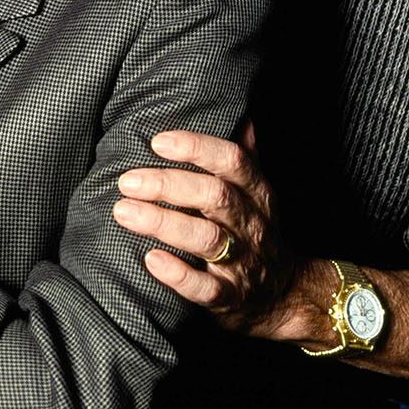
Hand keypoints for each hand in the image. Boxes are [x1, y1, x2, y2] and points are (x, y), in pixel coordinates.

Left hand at [111, 123, 300, 336]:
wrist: (284, 295)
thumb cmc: (256, 231)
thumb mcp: (257, 191)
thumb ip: (245, 153)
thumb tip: (238, 111)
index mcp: (258, 193)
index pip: (233, 161)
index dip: (197, 148)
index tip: (158, 141)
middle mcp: (253, 224)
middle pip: (215, 196)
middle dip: (169, 185)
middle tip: (127, 180)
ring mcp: (243, 262)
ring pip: (207, 239)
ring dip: (164, 224)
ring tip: (124, 212)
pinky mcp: (230, 297)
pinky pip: (206, 288)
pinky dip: (178, 275)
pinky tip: (151, 259)